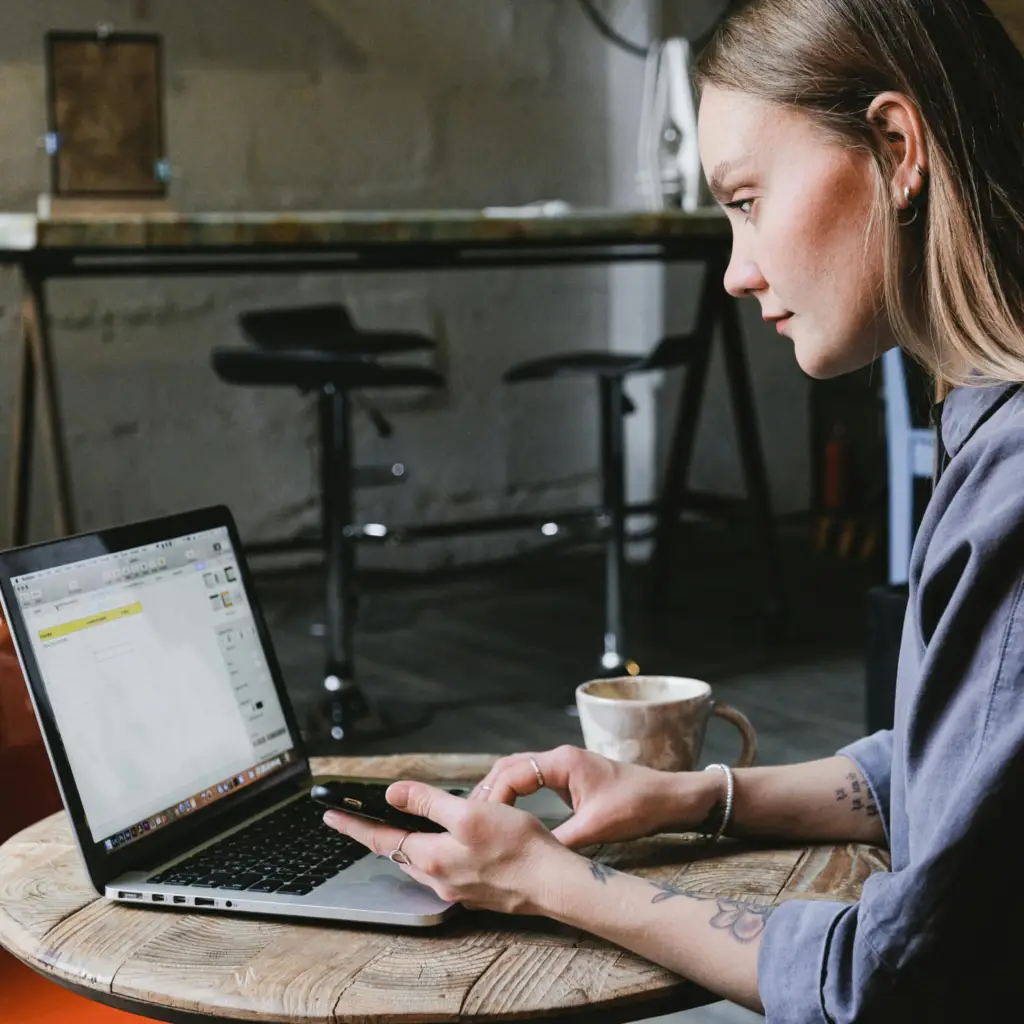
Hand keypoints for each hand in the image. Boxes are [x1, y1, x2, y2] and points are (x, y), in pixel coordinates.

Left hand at [322, 780, 573, 914]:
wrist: (554, 883)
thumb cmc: (518, 847)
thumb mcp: (470, 814)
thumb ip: (428, 803)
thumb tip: (393, 794)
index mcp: (432, 858)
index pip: (380, 839)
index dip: (353, 824)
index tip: (330, 814)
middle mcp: (439, 879)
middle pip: (397, 852)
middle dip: (376, 835)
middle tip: (356, 819)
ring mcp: (457, 888)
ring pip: (420, 862)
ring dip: (404, 844)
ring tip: (393, 827)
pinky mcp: (475, 890)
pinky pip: (442, 869)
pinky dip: (430, 852)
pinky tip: (441, 844)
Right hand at [469, 745, 719, 847]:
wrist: (670, 797)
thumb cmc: (638, 806)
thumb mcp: (597, 828)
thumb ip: (561, 841)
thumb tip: (529, 857)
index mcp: (562, 761)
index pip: (512, 772)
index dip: (493, 798)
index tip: (482, 822)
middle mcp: (559, 757)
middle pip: (508, 767)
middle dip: (487, 792)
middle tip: (471, 820)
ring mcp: (563, 765)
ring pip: (517, 771)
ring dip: (498, 792)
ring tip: (481, 820)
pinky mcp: (569, 776)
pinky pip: (531, 779)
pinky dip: (513, 793)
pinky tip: (506, 815)